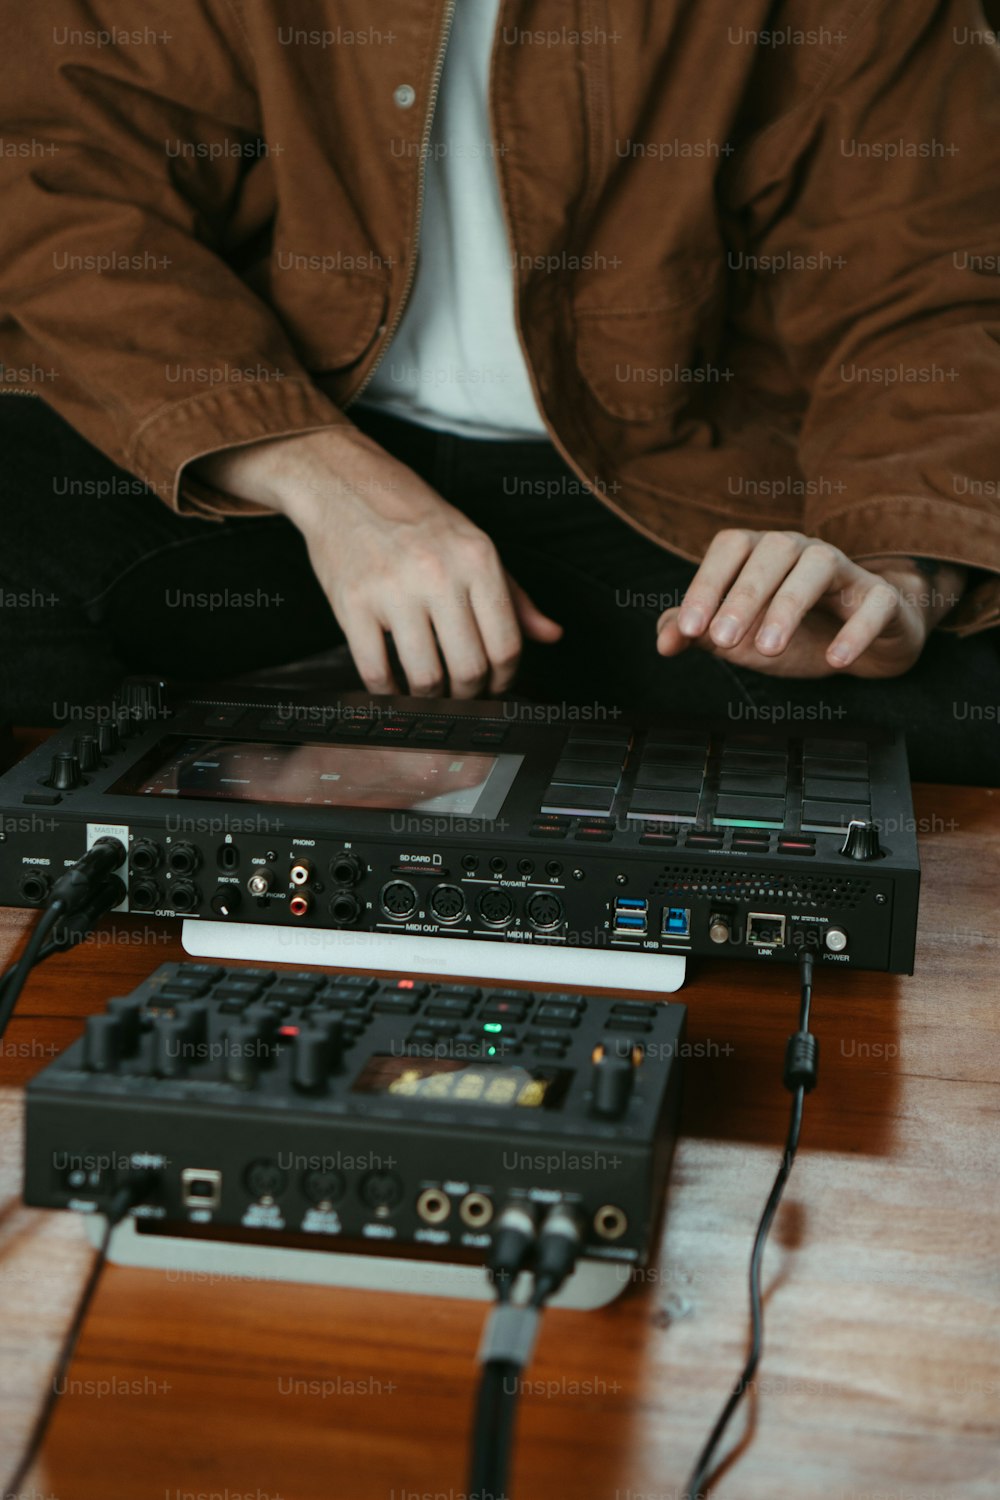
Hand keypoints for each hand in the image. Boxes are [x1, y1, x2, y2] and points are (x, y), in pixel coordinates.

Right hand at [192, 426, 561, 696]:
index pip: (506, 644)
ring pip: (425, 677)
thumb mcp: (474, 545)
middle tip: (462, 695)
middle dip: (469, 695)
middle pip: (469, 668)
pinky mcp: (352, 604)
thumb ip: (514, 595)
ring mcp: (392, 590)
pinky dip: (387, 692)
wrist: (345, 484)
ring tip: (429, 692)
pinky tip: (392, 685)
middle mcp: (438, 573)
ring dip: (430, 698)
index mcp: (477, 559)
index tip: (495, 686)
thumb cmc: (414, 517)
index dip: (505, 679)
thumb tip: (550, 634)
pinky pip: (375, 671)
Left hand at [655, 529, 964, 678]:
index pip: (730, 548)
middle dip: (743, 596)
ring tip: (769, 649)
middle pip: (772, 552)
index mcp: (763, 552)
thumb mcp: (743, 634)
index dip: (707, 584)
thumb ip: (699, 632)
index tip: (690, 629)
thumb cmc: (798, 631)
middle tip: (722, 641)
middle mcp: (803, 550)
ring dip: (790, 605)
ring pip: (820, 566)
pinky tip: (834, 660)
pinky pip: (874, 603)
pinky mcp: (882, 598)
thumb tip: (665, 641)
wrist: (867, 642)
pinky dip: (855, 630)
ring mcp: (846, 570)